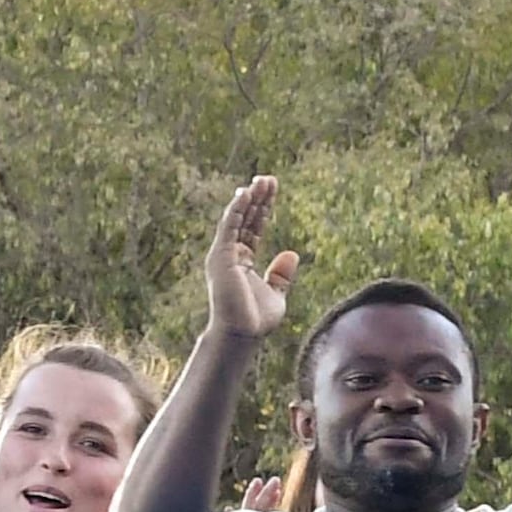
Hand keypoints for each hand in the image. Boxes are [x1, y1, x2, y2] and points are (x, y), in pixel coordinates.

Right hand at [197, 177, 299, 345]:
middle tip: (268, 178)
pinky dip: (236, 210)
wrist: (242, 333)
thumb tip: (291, 254)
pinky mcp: (220, 256)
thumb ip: (281, 274)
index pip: (253, 229)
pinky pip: (228, 227)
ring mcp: (224, 255)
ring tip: (262, 180)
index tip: (272, 191)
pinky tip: (245, 194)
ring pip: (236, 219)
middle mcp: (231, 255)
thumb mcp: (276, 294)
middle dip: (257, 199)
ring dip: (248, 199)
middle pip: (245, 220)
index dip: (262, 210)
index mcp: (243, 261)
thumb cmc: (256, 319)